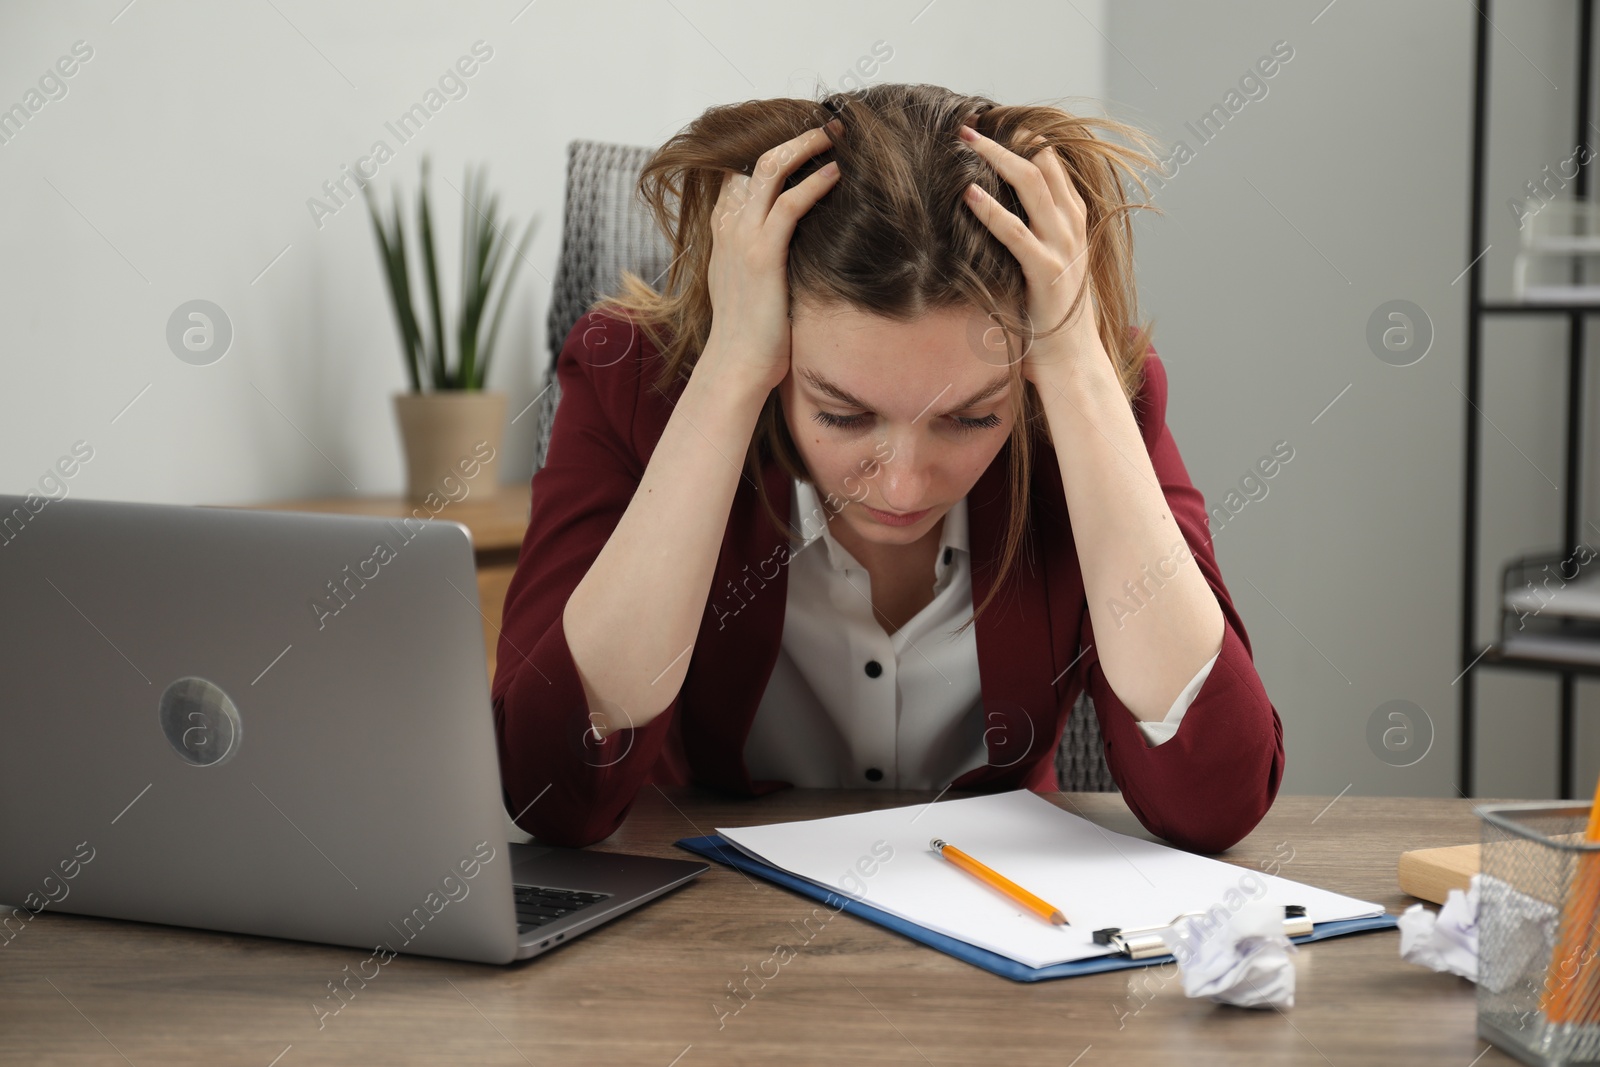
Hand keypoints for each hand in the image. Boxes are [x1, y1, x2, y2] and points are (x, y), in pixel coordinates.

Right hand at [701, 121, 841, 395]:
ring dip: (808, 147)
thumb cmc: (751, 334)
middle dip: (794, 140)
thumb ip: (760, 256)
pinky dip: (815, 182)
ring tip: (837, 136)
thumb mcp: (749, 284)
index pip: (741, 175)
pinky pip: (790, 203)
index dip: (772, 153)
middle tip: (828, 128)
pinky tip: (838, 173)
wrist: (735, 366)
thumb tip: (791, 246)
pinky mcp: (762, 255)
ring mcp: (742, 238)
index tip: (806, 144)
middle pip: (757, 161)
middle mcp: (728, 227)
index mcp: (723, 233)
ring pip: (771, 170)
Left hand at [957, 122, 1105, 384]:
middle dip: (1007, 141)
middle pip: (1043, 167)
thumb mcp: (1049, 269)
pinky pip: (1015, 233)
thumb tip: (1002, 224)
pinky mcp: (1045, 272)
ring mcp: (1061, 249)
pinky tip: (968, 193)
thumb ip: (1035, 241)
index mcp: (1075, 225)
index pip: (1054, 170)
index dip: (1025, 144)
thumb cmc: (1053, 319)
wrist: (1073, 361)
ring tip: (965, 142)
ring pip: (1033, 188)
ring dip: (997, 159)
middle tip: (971, 126)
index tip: (995, 126)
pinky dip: (991, 210)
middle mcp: (1072, 230)